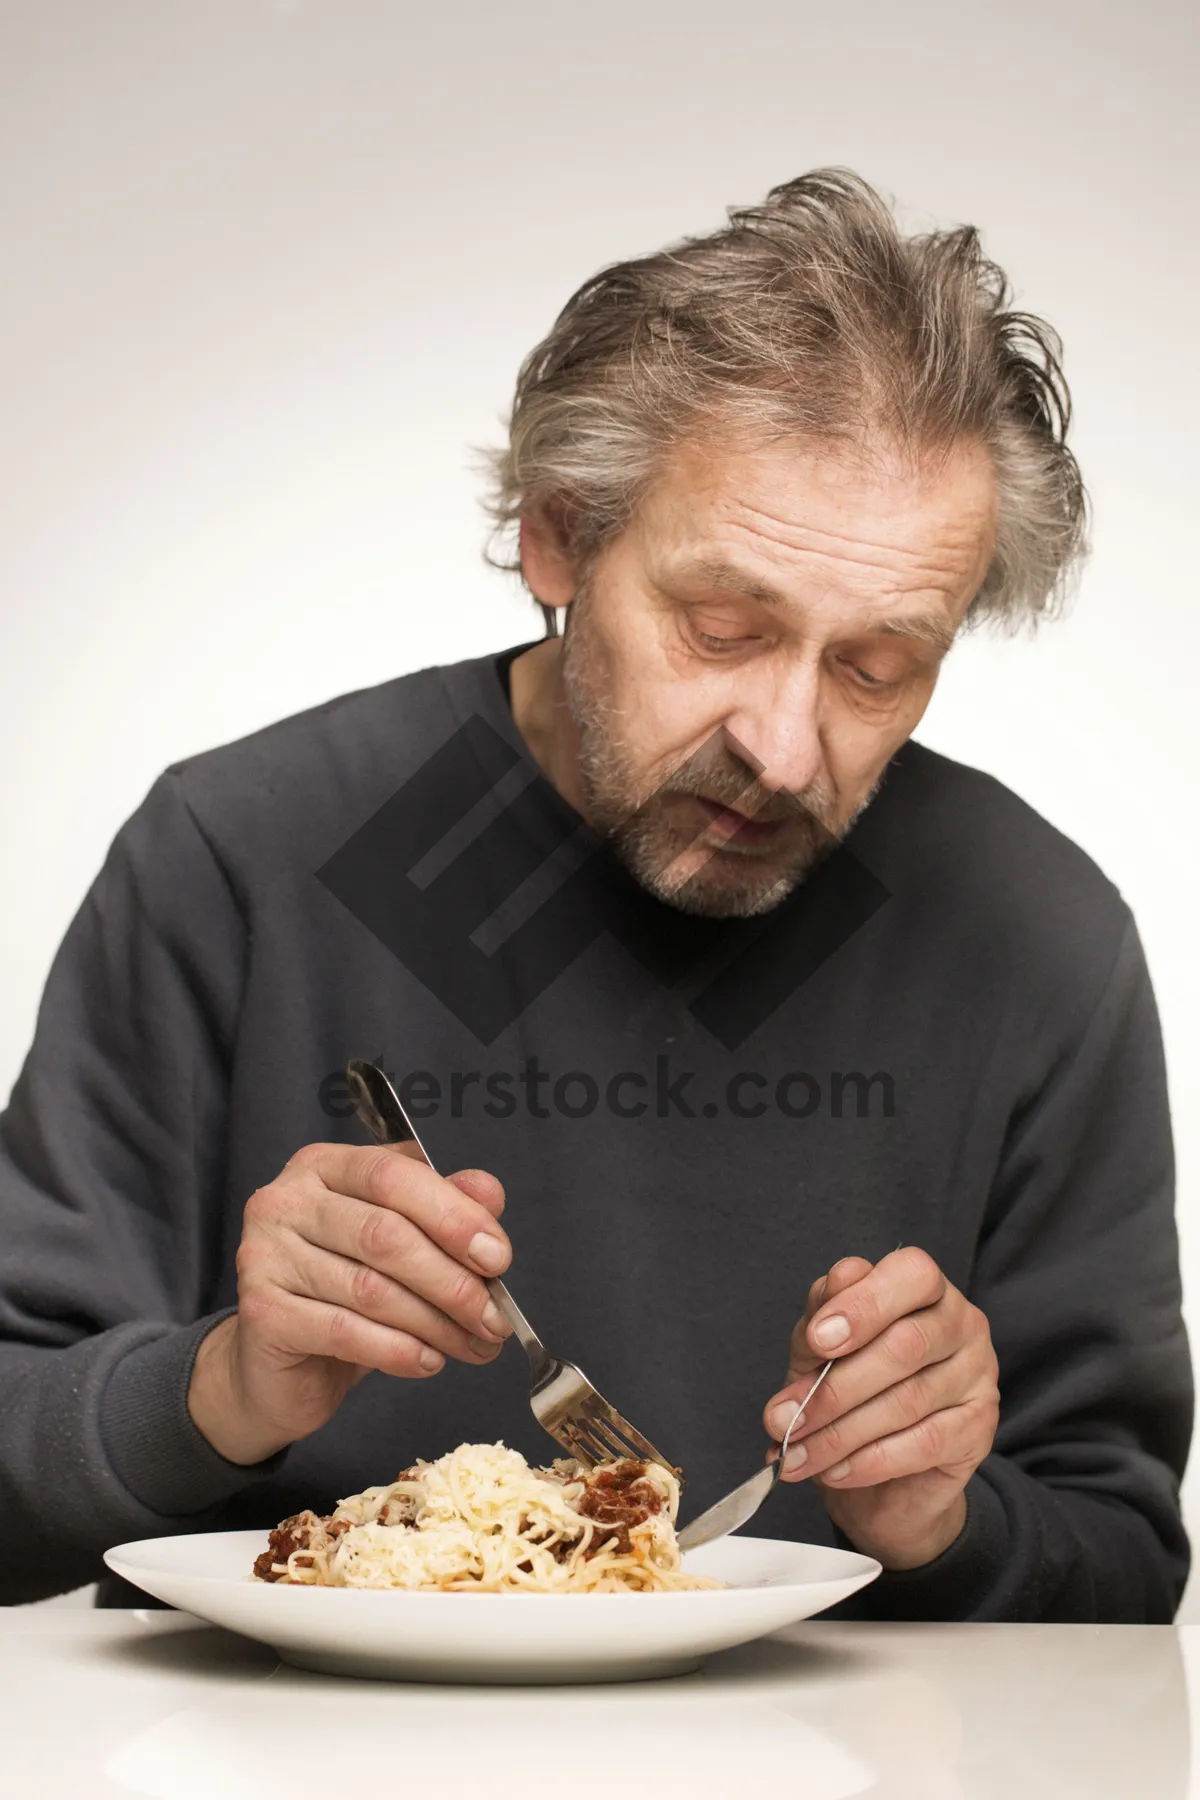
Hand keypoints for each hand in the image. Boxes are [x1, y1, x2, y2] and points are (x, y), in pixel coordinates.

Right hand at [189, 1141, 511, 1464]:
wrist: (276, 1367)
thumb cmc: (342, 1293)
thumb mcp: (399, 1241)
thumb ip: (443, 1208)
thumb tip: (489, 1192)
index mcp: (323, 1166)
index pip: (394, 1175)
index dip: (453, 1215)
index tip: (499, 1257)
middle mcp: (285, 1201)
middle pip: (385, 1234)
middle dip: (453, 1281)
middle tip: (494, 1317)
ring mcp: (264, 1255)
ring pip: (371, 1288)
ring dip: (436, 1323)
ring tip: (474, 1345)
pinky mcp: (261, 1312)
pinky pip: (346, 1331)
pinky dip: (398, 1350)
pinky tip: (427, 1361)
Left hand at [763, 1249, 999, 1569]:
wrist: (882, 1477)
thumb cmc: (849, 1387)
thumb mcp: (820, 1347)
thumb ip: (818, 1323)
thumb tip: (816, 1325)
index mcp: (924, 1287)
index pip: (911, 1274)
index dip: (864, 1305)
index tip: (816, 1339)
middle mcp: (962, 1323)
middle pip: (905, 1346)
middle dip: (835, 1387)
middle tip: (783, 1419)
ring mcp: (978, 1376)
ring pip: (908, 1400)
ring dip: (839, 1433)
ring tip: (795, 1454)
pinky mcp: (980, 1429)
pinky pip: (924, 1444)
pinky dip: (870, 1460)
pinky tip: (834, 1472)